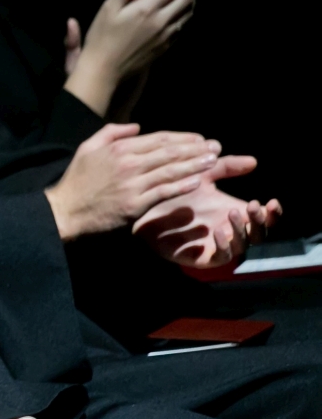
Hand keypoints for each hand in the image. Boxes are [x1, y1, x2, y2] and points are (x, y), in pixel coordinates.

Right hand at [43, 124, 217, 239]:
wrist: (65, 211)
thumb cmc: (77, 181)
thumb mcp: (87, 148)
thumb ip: (111, 133)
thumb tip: (136, 126)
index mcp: (119, 149)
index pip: (158, 139)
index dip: (182, 137)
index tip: (200, 138)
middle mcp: (128, 163)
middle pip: (169, 152)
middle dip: (196, 148)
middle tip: (215, 146)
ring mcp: (133, 184)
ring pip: (171, 171)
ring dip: (195, 165)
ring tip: (213, 160)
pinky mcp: (135, 204)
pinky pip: (164, 192)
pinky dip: (181, 186)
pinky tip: (197, 181)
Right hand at [65, 0, 198, 114]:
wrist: (104, 71)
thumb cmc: (101, 38)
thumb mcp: (108, 8)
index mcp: (147, 10)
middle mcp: (162, 22)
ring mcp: (166, 36)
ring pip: (188, 12)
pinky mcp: (165, 46)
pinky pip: (182, 25)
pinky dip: (185, 12)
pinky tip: (181, 8)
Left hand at [134, 154, 282, 266]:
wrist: (144, 205)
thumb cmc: (174, 191)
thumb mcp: (202, 174)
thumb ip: (225, 167)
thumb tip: (253, 161)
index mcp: (234, 211)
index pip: (264, 218)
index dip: (273, 213)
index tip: (272, 202)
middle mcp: (229, 230)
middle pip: (259, 234)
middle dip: (261, 222)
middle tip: (252, 205)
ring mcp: (216, 244)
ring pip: (242, 246)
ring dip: (241, 230)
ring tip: (233, 212)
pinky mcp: (199, 256)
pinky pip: (219, 258)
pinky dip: (223, 247)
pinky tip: (216, 231)